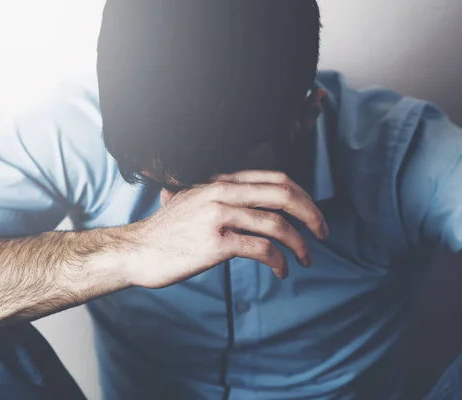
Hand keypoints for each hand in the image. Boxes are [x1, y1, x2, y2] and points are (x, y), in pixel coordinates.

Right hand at [123, 170, 328, 287]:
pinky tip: (282, 270)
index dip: (303, 195)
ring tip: (307, 259)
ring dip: (300, 243)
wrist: (137, 251)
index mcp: (221, 180)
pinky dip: (279, 261)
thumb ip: (215, 192)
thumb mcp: (190, 198)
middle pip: (283, 195)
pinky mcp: (216, 244)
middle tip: (324, 233)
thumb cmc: (167, 231)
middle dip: (312, 214)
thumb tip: (236, 194)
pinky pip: (261, 249)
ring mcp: (219, 216)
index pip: (276, 179)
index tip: (313, 213)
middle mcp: (222, 192)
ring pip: (277, 224)